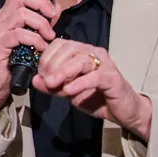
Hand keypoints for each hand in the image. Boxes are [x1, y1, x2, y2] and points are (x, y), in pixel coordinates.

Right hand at [0, 0, 59, 114]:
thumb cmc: (15, 58)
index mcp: (7, 13)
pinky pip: (20, 34)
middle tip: (52, 19)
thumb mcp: (31, 36)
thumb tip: (56, 7)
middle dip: (42, 4)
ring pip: (22, 14)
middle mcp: (0, 18)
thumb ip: (42, 20)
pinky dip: (35, 39)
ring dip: (41, 24)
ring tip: (48, 37)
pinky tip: (41, 48)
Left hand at [33, 40, 153, 140]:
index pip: (60, 44)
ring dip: (63, 72)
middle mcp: (93, 53)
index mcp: (82, 52)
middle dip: (52, 65)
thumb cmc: (95, 98)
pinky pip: (94, 77)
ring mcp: (104, 64)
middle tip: (46, 81)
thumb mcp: (68, 92)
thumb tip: (34, 80)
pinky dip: (79, 83)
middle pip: (68, 50)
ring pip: (80, 61)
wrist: (122, 112)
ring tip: (52, 84)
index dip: (46, 57)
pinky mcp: (113, 78)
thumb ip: (52, 86)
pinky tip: (68, 90)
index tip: (40, 73)